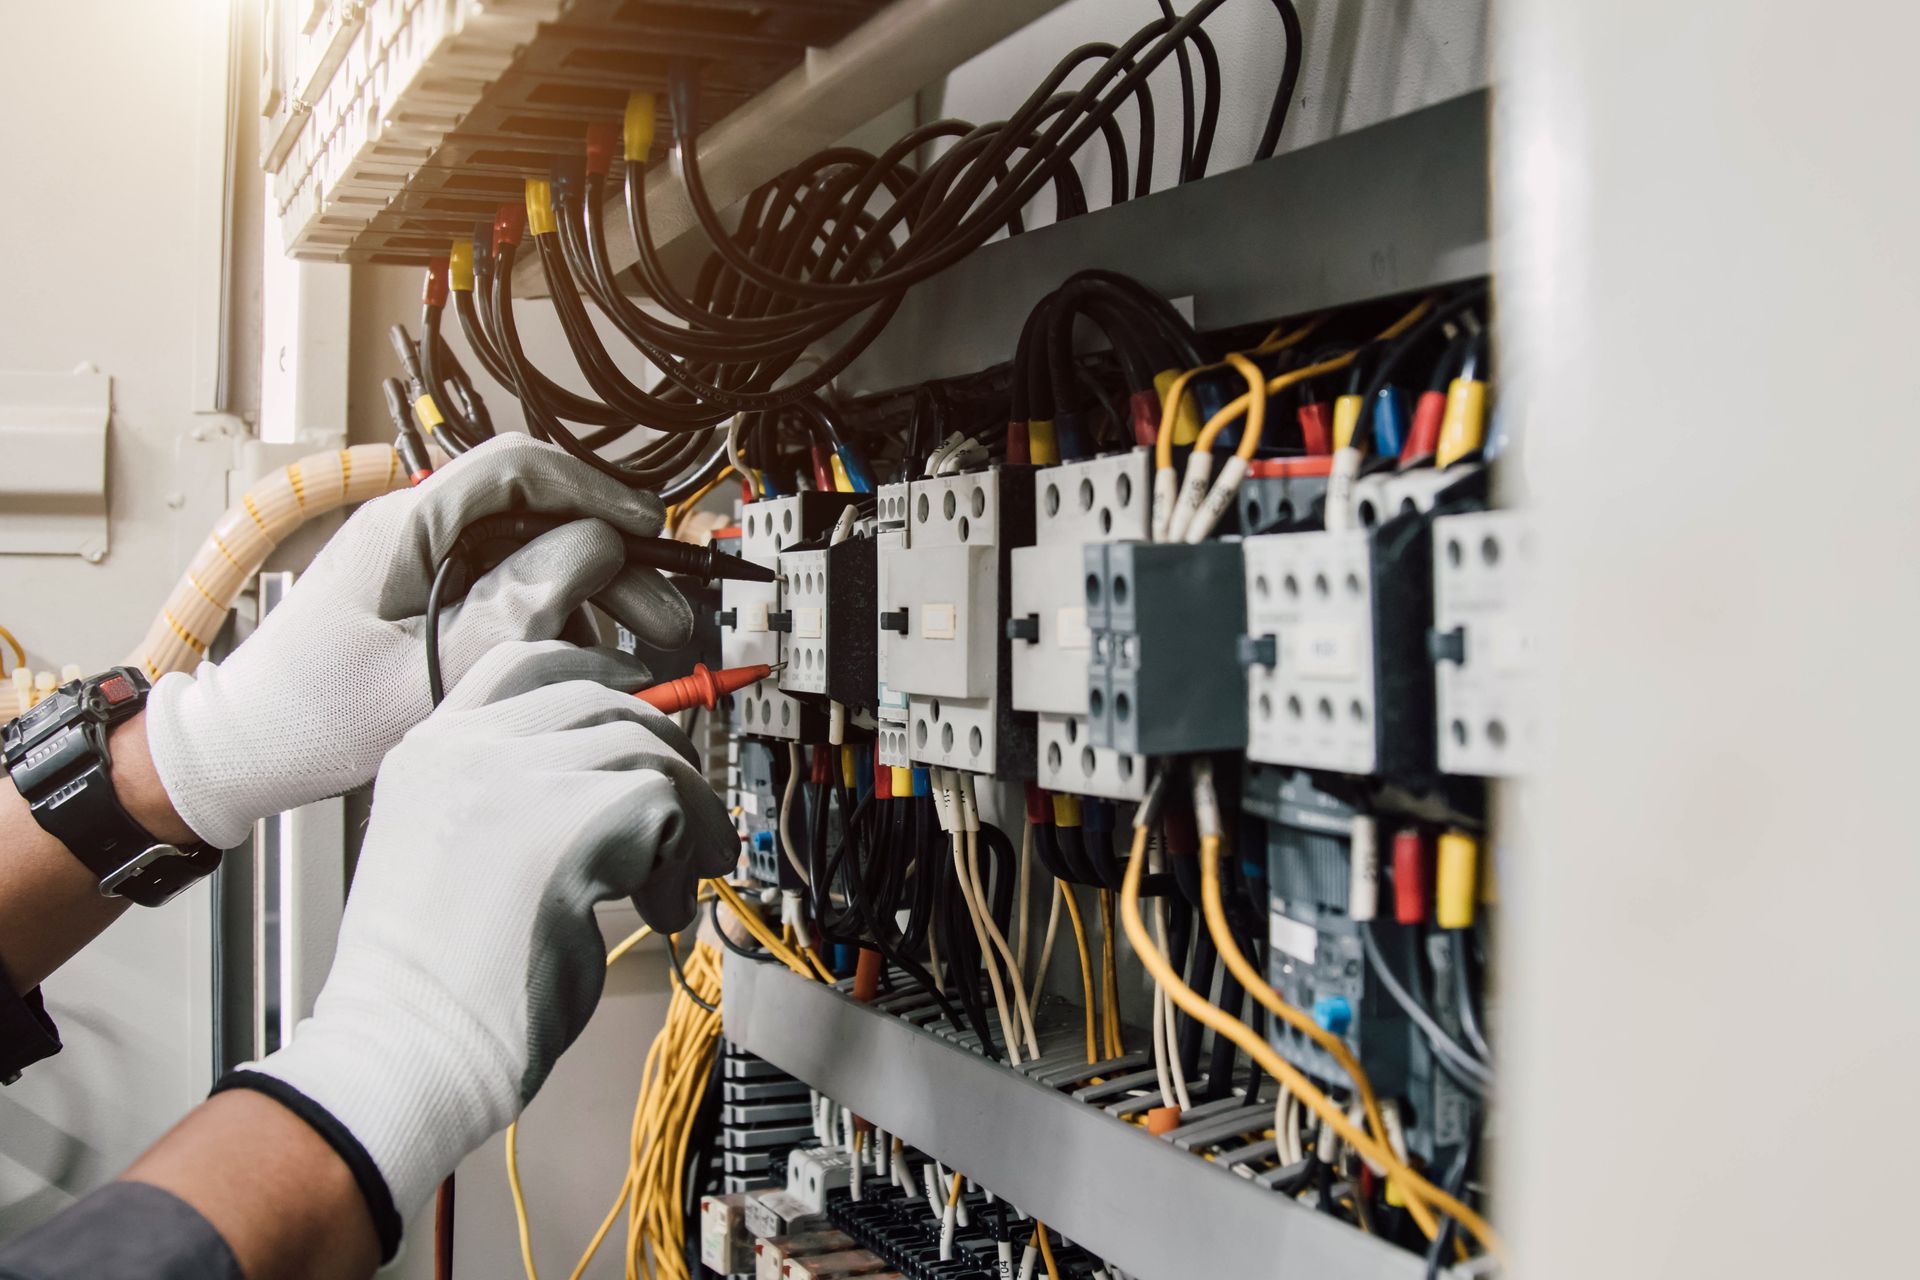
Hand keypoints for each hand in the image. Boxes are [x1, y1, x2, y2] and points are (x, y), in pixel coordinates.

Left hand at [145, 433, 694, 847]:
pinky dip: (553, 620)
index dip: (594, 492)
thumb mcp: (432, 669)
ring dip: (591, 598)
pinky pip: (508, 589)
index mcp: (408, 527)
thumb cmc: (315, 715)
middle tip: (665, 616)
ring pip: (532, 555)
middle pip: (538, 518)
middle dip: (612, 564)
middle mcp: (418, 530)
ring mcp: (423, 561)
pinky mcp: (428, 594)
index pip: (517, 468)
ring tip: (638, 650)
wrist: (248, 749)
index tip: (646, 531)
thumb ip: (517, 606)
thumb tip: (591, 548)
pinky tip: (583, 661)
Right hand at [226, 642, 735, 1237]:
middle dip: (658, 756)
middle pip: (603, 701)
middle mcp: (468, 748)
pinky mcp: (576, 817)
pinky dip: (686, 856)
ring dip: (680, 819)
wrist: (406, 1052)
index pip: (525, 662)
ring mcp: (519, 775)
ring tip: (664, 890)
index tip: (644, 698)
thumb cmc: (432, 988)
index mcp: (429, 753)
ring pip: (648, 750)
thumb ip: (513, 803)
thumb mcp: (453, 856)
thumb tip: (615, 786)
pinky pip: (673, 803)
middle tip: (679, 821)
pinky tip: (659, 908)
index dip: (598, 675)